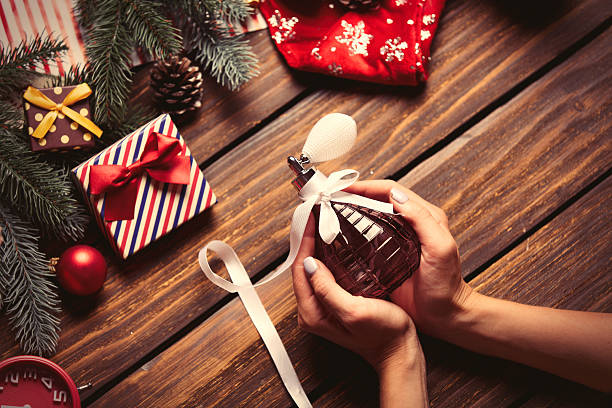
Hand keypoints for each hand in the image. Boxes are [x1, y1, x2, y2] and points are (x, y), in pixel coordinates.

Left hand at [291, 216, 421, 373]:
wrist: (400, 352)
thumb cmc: (383, 334)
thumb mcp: (354, 311)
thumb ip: (327, 289)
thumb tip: (309, 263)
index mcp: (311, 313)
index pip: (299, 269)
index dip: (305, 241)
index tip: (312, 219)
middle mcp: (312, 310)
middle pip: (303, 267)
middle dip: (309, 240)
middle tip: (318, 215)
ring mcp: (323, 307)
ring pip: (314, 268)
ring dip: (318, 246)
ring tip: (325, 223)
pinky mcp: (335, 303)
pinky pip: (326, 274)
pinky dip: (329, 256)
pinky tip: (338, 243)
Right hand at [344, 180, 472, 339]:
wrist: (444, 316)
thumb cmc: (446, 285)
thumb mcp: (440, 248)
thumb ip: (422, 220)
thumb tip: (397, 195)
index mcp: (424, 216)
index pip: (391, 191)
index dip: (367, 186)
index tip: (345, 188)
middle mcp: (409, 224)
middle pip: (378, 199)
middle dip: (354, 194)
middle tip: (332, 196)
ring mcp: (396, 240)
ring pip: (371, 215)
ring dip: (351, 209)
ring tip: (330, 210)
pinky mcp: (387, 256)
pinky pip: (367, 237)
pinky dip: (352, 231)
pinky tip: (338, 235)